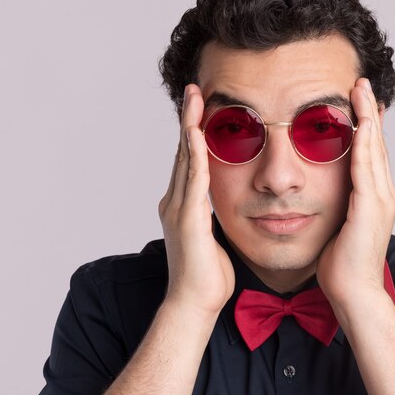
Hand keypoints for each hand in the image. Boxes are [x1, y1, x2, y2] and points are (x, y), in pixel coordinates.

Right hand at [158, 84, 234, 313]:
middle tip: (194, 90)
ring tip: (194, 98)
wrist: (194, 304)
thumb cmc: (207, 277)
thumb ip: (211, 218)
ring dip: (189, 126)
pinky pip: (192, 180)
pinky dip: (194, 154)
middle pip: (182, 151)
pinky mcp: (187, 219)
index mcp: (182, 206)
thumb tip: (219, 207)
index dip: (193, 132)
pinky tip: (196, 132)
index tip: (201, 107)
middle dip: (188, 119)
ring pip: (184, 158)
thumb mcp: (212, 238)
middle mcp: (175, 202)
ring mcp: (178, 209)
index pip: (189, 160)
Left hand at [316, 78, 394, 307]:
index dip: (366, 126)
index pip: (371, 153)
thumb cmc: (343, 266)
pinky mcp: (371, 208)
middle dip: (369, 112)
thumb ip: (339, 205)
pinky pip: (366, 168)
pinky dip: (364, 143)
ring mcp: (381, 200)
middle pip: (376, 144)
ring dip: (367, 117)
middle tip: (362, 85)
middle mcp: (384, 195)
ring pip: (374, 149)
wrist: (354, 293)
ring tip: (360, 91)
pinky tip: (360, 122)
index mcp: (375, 198)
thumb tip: (326, 194)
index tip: (359, 103)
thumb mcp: (339, 227)